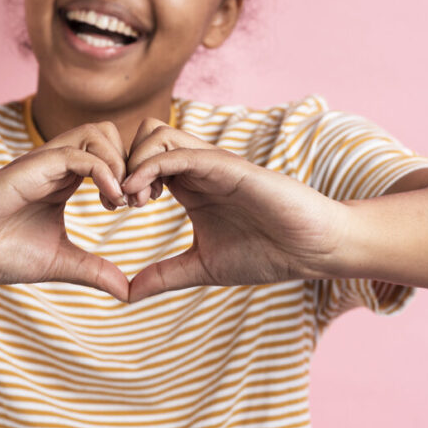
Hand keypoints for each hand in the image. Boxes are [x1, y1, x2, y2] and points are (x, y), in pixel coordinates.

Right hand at [0, 122, 130, 300]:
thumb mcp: (58, 262)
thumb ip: (92, 270)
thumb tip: (128, 291)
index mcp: (64, 181)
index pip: (111, 155)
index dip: (134, 174)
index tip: (142, 206)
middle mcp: (57, 165)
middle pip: (109, 134)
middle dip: (133, 162)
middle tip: (138, 201)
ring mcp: (43, 163)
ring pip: (97, 133)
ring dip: (120, 163)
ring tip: (122, 202)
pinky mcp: (31, 167)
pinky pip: (78, 153)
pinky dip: (103, 172)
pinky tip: (110, 202)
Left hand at [122, 119, 348, 301]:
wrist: (312, 249)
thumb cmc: (266, 253)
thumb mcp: (202, 267)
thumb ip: (164, 275)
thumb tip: (125, 294)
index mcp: (188, 185)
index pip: (141, 160)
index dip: (119, 178)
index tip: (114, 210)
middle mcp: (196, 167)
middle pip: (143, 136)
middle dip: (121, 163)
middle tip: (119, 202)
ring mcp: (211, 163)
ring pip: (156, 133)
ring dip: (134, 162)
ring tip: (133, 201)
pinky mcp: (227, 166)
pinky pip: (180, 152)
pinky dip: (152, 167)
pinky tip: (141, 196)